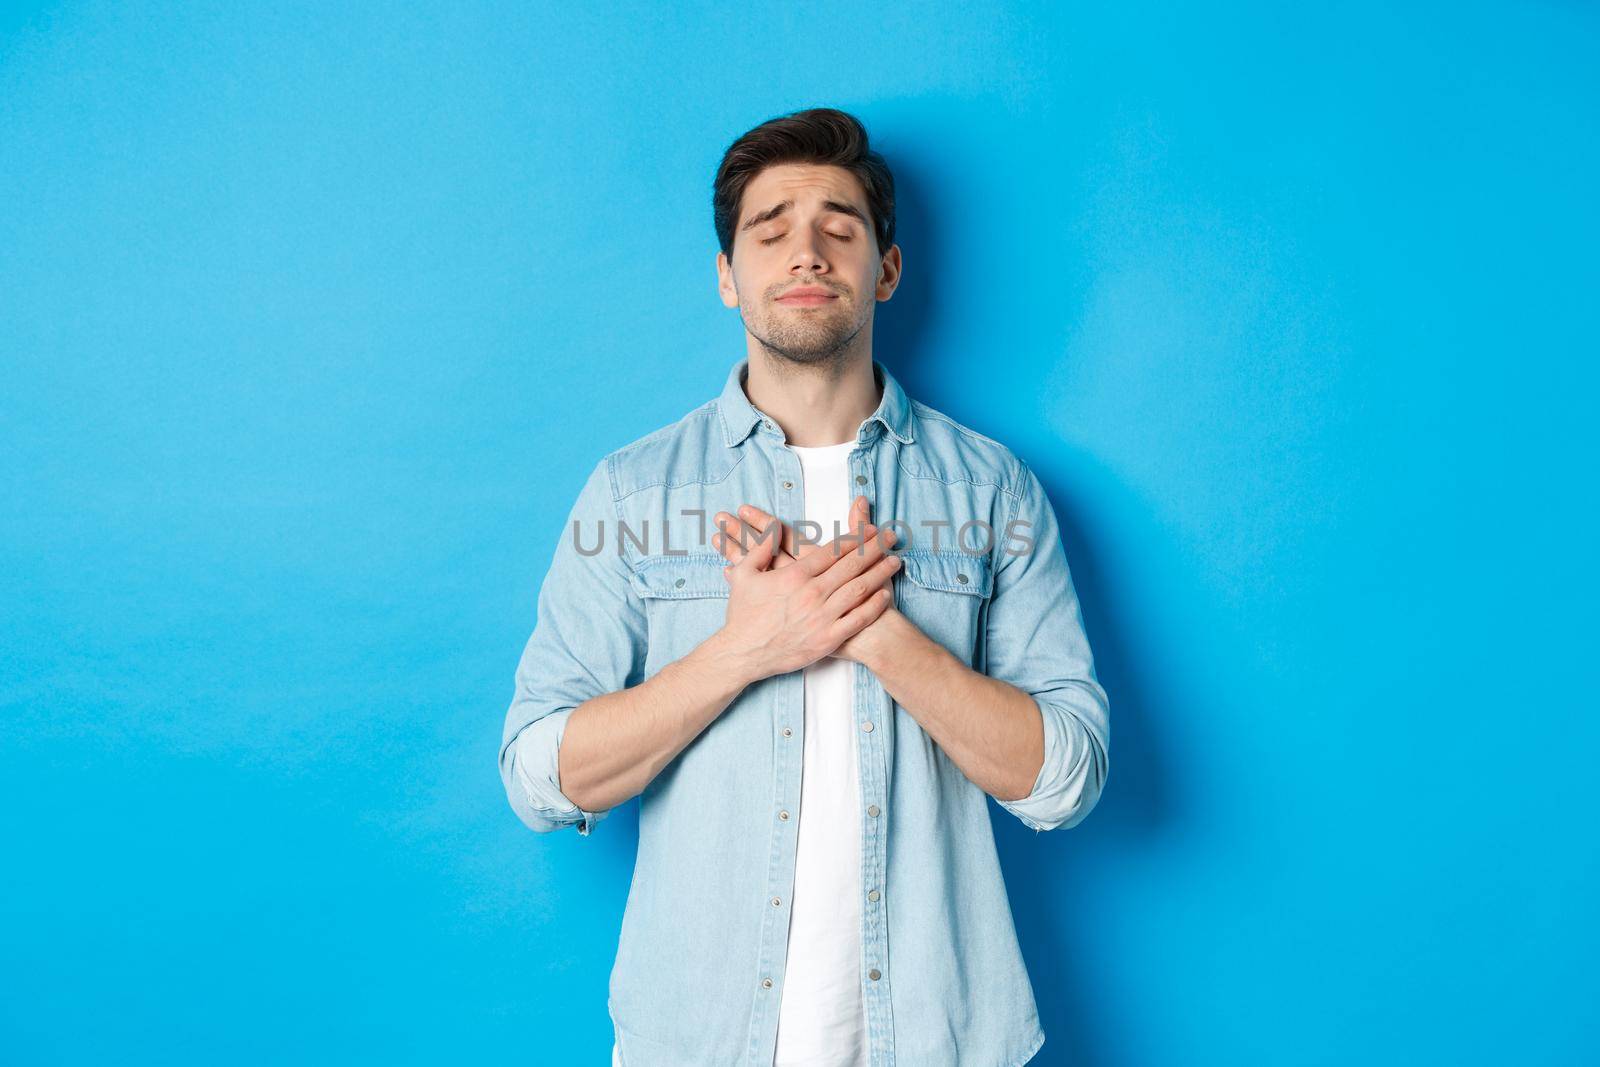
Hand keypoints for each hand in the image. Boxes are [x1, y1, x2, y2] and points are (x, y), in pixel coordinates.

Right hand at [711, 496, 903, 666]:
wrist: (742, 654)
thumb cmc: (743, 615)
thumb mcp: (743, 574)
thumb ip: (760, 548)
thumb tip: (772, 528)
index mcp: (794, 575)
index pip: (833, 551)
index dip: (855, 538)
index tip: (870, 529)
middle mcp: (812, 594)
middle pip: (852, 565)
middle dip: (875, 548)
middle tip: (891, 537)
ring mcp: (822, 617)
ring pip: (859, 589)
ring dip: (880, 573)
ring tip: (895, 561)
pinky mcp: (827, 639)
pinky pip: (858, 619)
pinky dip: (874, 605)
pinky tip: (885, 595)